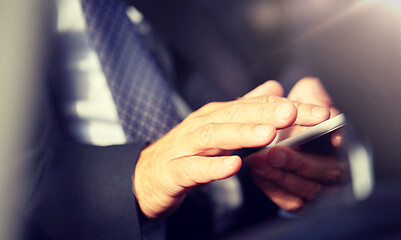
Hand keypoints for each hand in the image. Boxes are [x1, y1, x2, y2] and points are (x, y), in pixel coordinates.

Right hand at [133, 81, 330, 218]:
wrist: (147, 175)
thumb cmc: (186, 150)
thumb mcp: (218, 126)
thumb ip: (244, 108)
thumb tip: (273, 87)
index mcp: (216, 115)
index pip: (255, 107)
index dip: (286, 109)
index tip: (318, 112)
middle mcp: (202, 126)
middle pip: (235, 116)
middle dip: (266, 113)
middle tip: (295, 112)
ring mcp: (186, 147)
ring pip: (214, 137)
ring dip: (241, 134)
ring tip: (268, 134)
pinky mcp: (174, 171)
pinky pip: (193, 169)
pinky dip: (213, 167)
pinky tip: (233, 167)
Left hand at [248, 77, 345, 210]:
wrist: (280, 124)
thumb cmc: (301, 109)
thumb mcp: (310, 94)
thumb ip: (318, 95)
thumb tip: (326, 108)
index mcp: (344, 143)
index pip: (353, 147)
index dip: (345, 144)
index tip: (335, 139)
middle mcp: (337, 168)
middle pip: (326, 172)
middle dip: (299, 163)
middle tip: (275, 152)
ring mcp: (320, 187)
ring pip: (307, 190)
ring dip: (281, 176)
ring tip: (258, 161)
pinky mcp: (301, 200)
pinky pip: (291, 201)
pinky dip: (273, 188)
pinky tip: (257, 172)